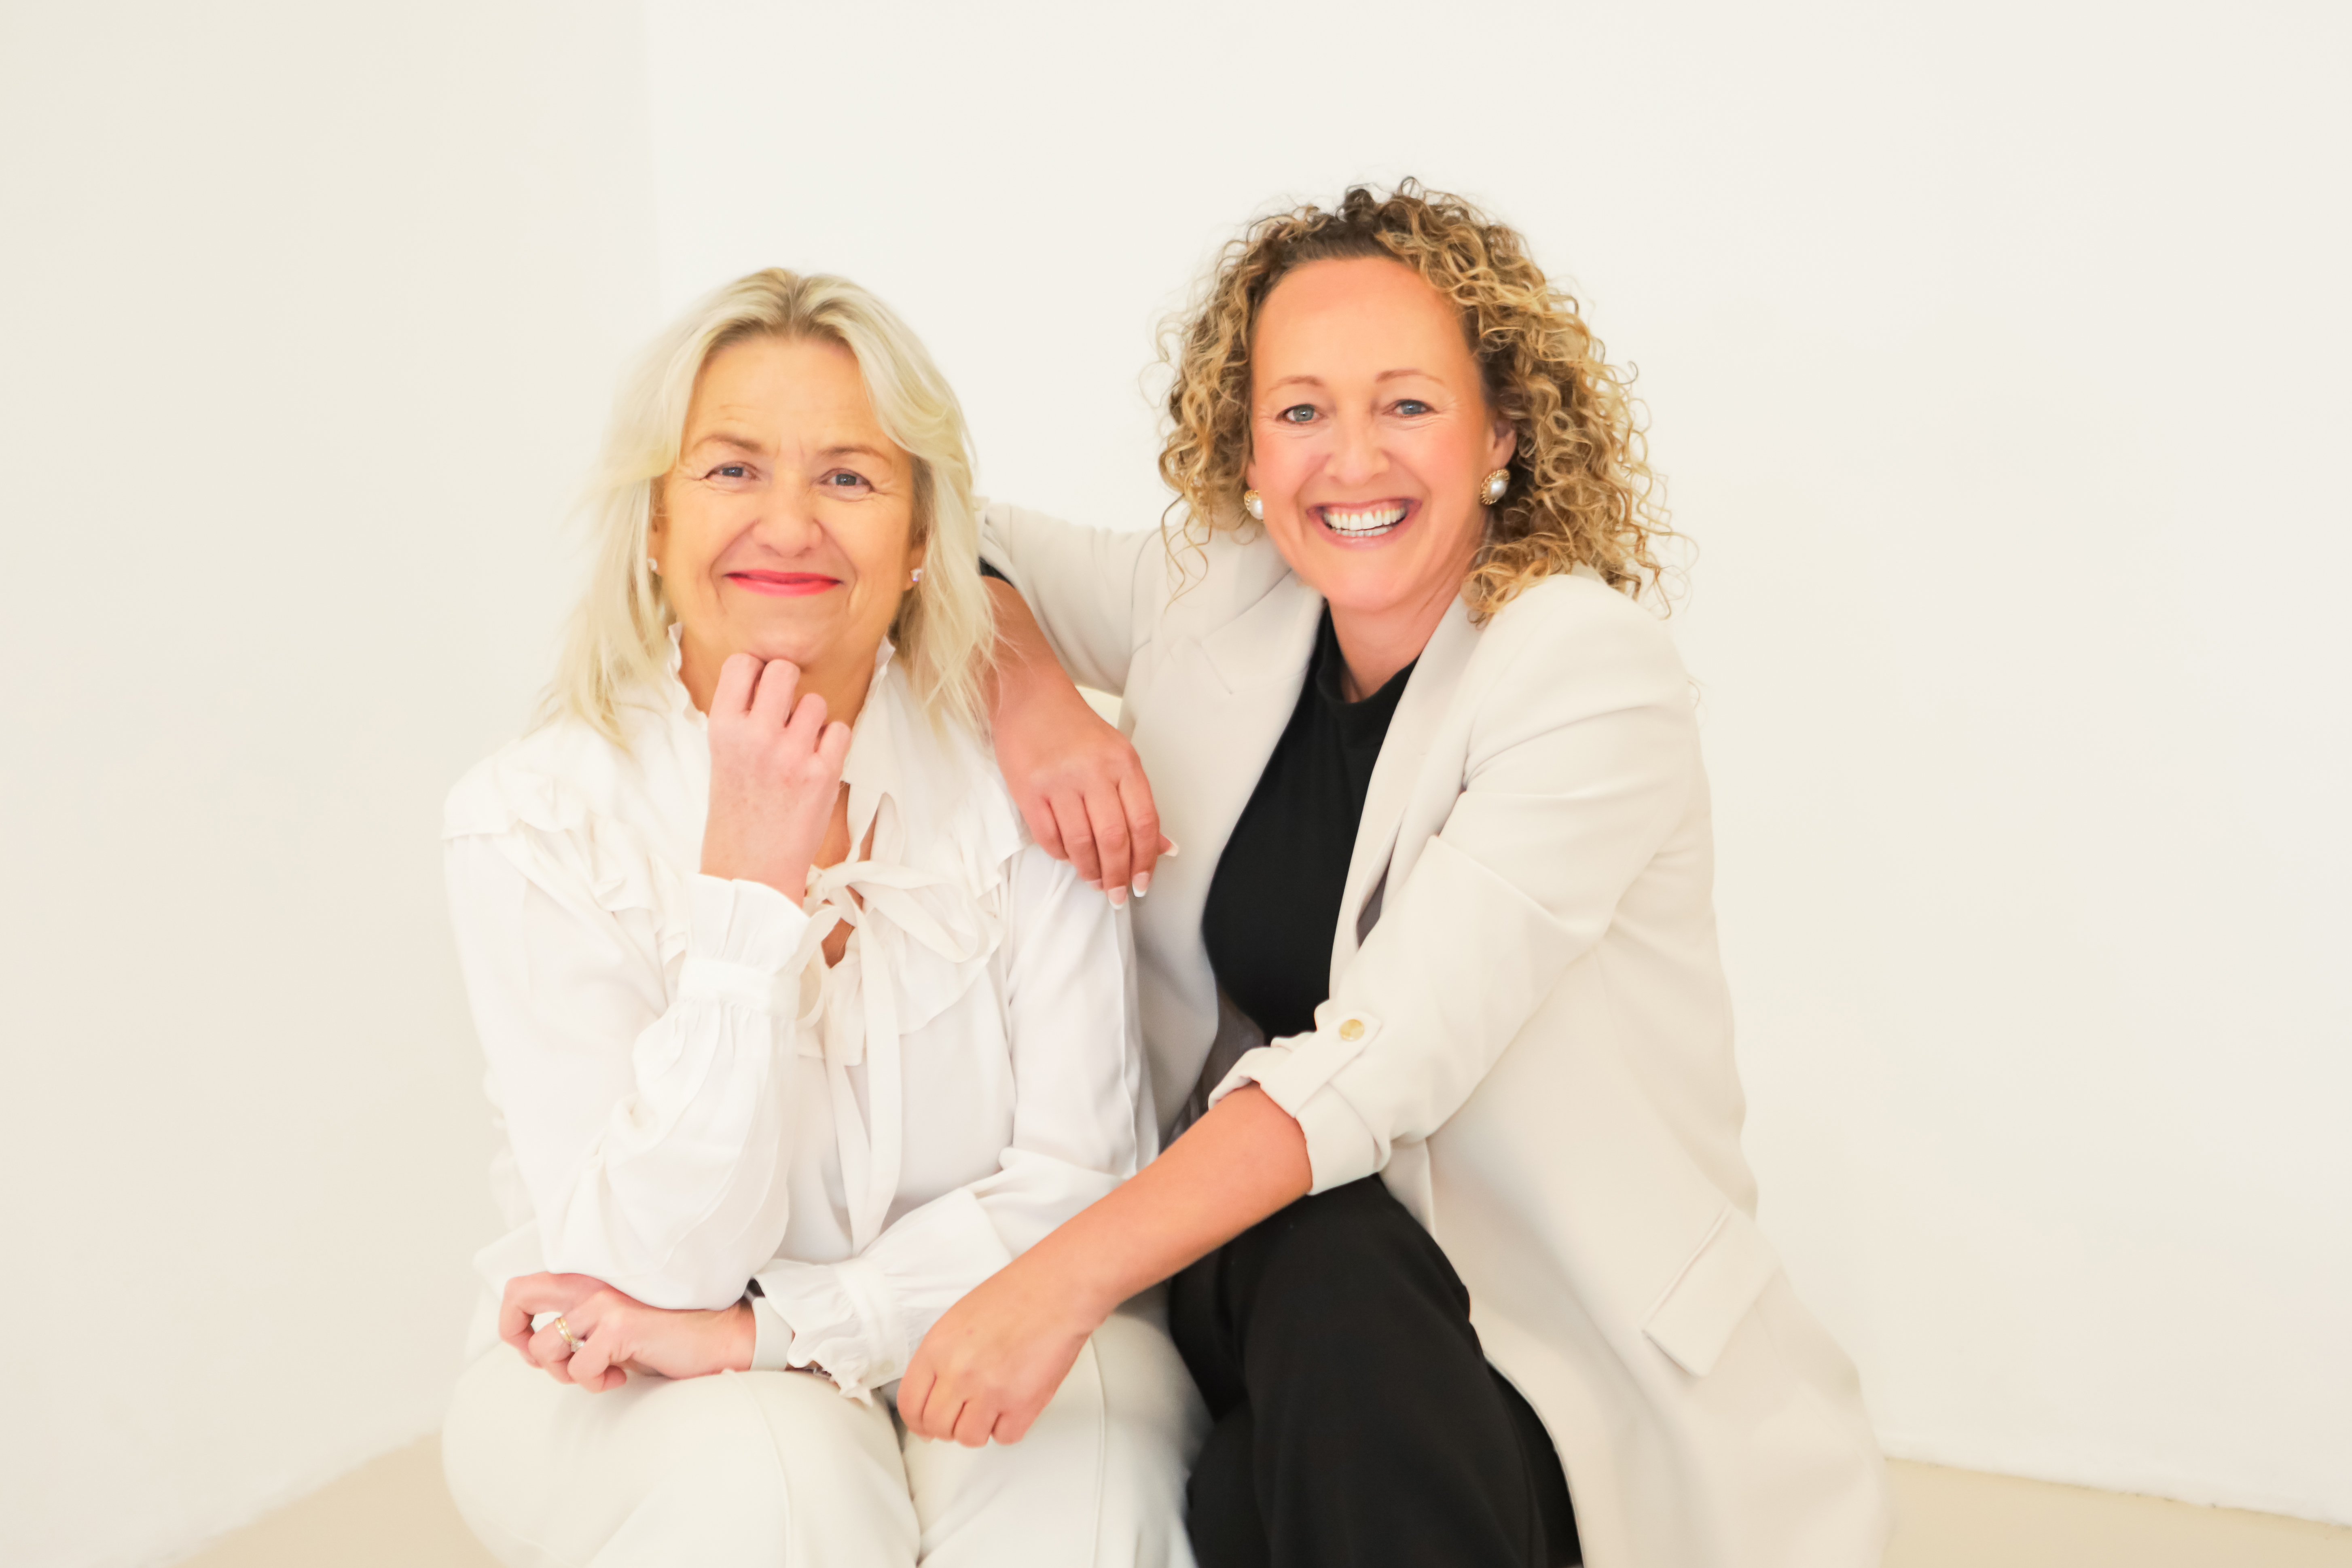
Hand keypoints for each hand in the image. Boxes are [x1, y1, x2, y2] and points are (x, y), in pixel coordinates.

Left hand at [499, 1272, 753, 1391]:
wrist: (715, 1339)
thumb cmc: (664, 1338)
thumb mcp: (612, 1327)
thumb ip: (579, 1327)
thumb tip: (541, 1350)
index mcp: (587, 1282)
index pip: (523, 1288)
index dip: (514, 1324)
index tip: (533, 1348)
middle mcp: (590, 1285)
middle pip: (520, 1296)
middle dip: (521, 1340)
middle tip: (550, 1361)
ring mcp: (604, 1304)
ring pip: (546, 1347)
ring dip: (566, 1373)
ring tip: (598, 1372)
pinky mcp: (619, 1327)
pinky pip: (580, 1368)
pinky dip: (595, 1383)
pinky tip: (620, 1377)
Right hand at [700, 654, 852, 900]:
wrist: (751, 867)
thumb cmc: (737, 812)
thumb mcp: (722, 756)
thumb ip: (742, 717)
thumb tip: (767, 677)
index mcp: (723, 728)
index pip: (743, 662)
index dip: (757, 670)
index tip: (760, 687)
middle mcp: (756, 735)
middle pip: (784, 669)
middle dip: (788, 685)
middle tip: (785, 711)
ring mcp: (791, 753)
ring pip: (816, 701)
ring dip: (812, 719)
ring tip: (798, 746)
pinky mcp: (822, 772)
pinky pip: (840, 730)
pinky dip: (832, 743)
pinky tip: (815, 762)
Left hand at [898, 1254, 1106, 1446]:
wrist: (1058, 1289)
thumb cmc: (1017, 1296)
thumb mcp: (959, 1319)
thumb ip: (942, 1358)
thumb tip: (934, 1395)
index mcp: (938, 1348)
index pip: (910, 1405)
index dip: (918, 1423)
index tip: (926, 1427)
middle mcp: (959, 1372)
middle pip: (937, 1427)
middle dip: (949, 1426)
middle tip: (964, 1414)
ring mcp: (990, 1391)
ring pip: (969, 1438)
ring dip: (979, 1427)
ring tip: (992, 1405)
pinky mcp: (1022, 1404)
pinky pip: (1004, 1437)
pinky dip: (1009, 1426)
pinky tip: (1014, 1402)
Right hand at [993, 666, 1169, 905]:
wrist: (1029, 699)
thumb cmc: (1075, 731)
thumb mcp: (1117, 757)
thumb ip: (1138, 802)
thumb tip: (1164, 847)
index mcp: (1123, 763)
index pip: (1143, 822)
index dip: (1146, 860)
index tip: (1144, 882)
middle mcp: (1093, 771)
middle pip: (1113, 839)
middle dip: (1118, 875)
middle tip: (1118, 893)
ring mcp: (1059, 782)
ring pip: (1081, 843)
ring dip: (1090, 870)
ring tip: (1094, 880)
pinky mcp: (1029, 790)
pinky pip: (1049, 837)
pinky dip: (1062, 855)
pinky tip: (1069, 857)